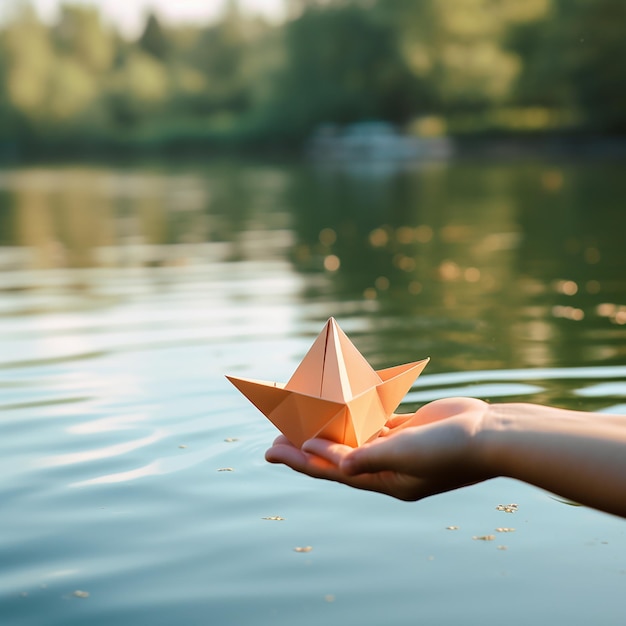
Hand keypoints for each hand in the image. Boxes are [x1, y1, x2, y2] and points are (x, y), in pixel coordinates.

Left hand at [265, 397, 491, 500]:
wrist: (492, 435)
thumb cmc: (450, 449)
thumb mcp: (406, 455)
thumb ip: (370, 458)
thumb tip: (336, 466)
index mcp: (385, 481)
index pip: (331, 471)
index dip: (299, 461)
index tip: (272, 451)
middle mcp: (388, 466)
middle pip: (337, 456)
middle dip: (306, 447)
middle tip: (276, 438)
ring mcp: (398, 447)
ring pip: (354, 437)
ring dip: (329, 430)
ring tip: (302, 420)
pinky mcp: (409, 428)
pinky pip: (375, 422)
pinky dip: (357, 415)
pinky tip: (341, 407)